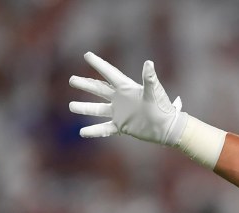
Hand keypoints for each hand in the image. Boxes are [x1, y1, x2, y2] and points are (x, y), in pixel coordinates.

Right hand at [69, 52, 187, 145]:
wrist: (167, 127)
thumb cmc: (162, 107)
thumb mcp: (154, 92)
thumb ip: (149, 79)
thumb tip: (148, 63)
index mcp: (127, 88)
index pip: (109, 73)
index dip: (98, 63)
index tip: (87, 54)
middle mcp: (121, 99)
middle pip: (99, 89)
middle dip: (85, 85)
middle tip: (71, 80)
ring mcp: (120, 113)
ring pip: (98, 110)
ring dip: (84, 108)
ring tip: (71, 106)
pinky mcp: (122, 126)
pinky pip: (104, 128)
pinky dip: (94, 130)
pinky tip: (82, 132)